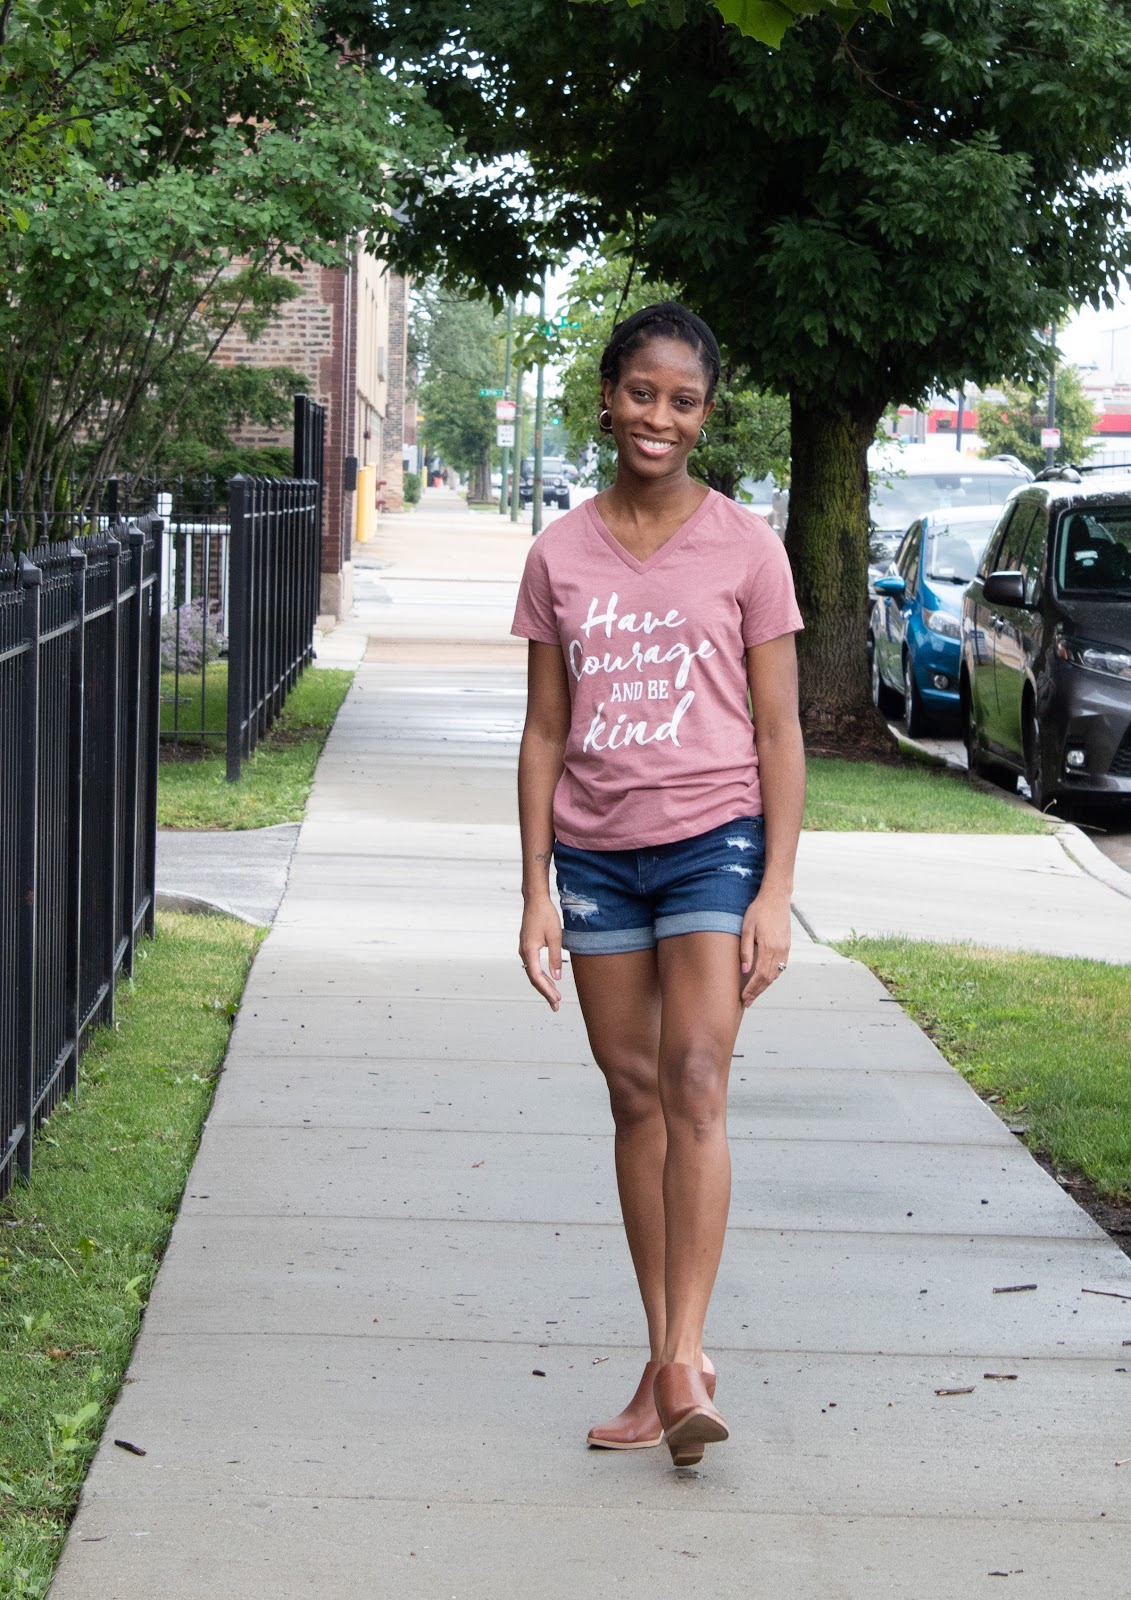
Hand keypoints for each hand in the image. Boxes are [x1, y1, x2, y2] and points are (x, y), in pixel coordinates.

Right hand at [519, 897, 562, 1011]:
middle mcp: (524, 952)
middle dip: (545, 992)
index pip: (537, 976)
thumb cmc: (545, 915)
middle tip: (556, 1005)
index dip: (546, 990)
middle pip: (534, 978)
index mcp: (529, 951)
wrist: (535, 900)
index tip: (556, 1000)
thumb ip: (555, 957)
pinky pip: (533, 966)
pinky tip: (549, 981)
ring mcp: (524, 950)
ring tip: (555, 997)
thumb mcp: (556, 936)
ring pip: (533, 973)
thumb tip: (557, 977)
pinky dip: (541, 976)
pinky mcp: (527, 947)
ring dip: (544, 985)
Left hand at [739, 886, 791, 1007]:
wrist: (776, 898)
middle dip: (757, 991)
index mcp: (768, 947)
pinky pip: (781, 967)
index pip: (759, 975)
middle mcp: (779, 951)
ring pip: (776, 974)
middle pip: (768, 978)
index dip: (751, 988)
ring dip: (765, 986)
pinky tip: (765, 980)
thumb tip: (744, 970)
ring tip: (754, 994)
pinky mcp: (787, 946)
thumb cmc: (758, 911)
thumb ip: (745, 950)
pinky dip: (772, 976)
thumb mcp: (747, 928)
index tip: (743, 997)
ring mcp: (785, 949)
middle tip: (747, 1001)